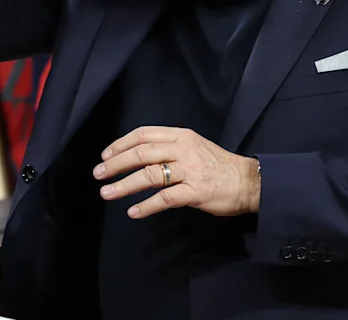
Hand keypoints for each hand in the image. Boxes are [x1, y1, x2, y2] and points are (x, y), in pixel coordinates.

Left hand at [93, 126, 259, 217]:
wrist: (248, 181)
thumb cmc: (217, 164)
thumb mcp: (193, 144)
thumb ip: (168, 146)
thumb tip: (136, 154)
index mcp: (180, 135)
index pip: (143, 135)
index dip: (120, 144)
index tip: (104, 155)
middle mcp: (183, 149)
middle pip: (141, 153)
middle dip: (115, 164)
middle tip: (98, 174)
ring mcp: (189, 170)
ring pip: (149, 175)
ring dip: (124, 185)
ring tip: (107, 193)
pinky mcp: (195, 191)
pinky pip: (165, 198)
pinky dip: (146, 205)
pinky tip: (133, 212)